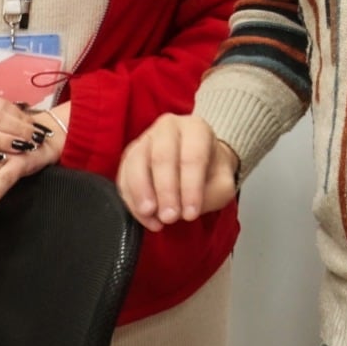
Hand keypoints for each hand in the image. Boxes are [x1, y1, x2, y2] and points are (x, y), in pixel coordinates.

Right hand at [117, 114, 238, 232]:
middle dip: (165, 191)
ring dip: (142, 193)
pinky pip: (123, 177)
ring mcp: (145, 140)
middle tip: (170, 217)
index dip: (190, 187)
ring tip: (152, 215)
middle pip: (162, 158)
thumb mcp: (223, 184)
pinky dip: (131, 199)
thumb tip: (185, 211)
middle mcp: (168, 128)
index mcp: (196, 128)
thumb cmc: (211, 172)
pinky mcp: (129, 156)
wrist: (200, 164)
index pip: (192, 156)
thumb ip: (210, 195)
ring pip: (136, 164)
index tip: (190, 213)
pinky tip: (145, 216)